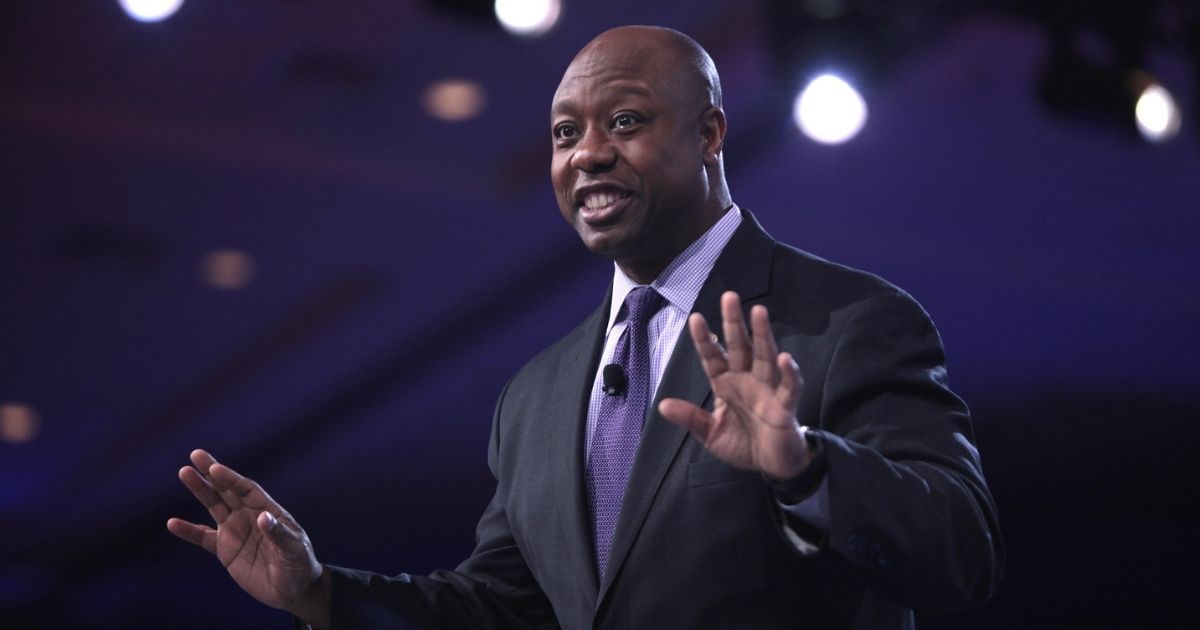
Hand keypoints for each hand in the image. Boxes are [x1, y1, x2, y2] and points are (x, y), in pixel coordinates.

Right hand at [167, 449, 329, 626]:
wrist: (292, 589)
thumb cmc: (299, 564)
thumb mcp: (294, 549)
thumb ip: (278, 534)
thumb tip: (263, 517)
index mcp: (267, 510)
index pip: (246, 489)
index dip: (231, 478)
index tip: (215, 468)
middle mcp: (249, 516)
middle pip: (227, 490)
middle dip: (212, 473)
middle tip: (195, 455)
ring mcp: (235, 531)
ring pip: (214, 506)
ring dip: (200, 490)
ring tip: (184, 472)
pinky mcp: (225, 549)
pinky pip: (203, 538)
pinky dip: (188, 531)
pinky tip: (173, 523)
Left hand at [659, 291, 809, 480]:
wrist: (773, 466)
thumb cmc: (742, 444)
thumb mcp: (710, 434)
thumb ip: (690, 419)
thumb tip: (662, 406)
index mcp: (725, 384)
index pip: (713, 357)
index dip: (705, 339)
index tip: (696, 318)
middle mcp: (746, 380)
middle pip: (740, 347)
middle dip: (734, 323)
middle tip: (729, 296)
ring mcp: (767, 390)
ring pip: (765, 357)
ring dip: (762, 335)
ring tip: (758, 312)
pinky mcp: (785, 405)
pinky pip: (789, 387)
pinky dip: (788, 373)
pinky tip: (784, 358)